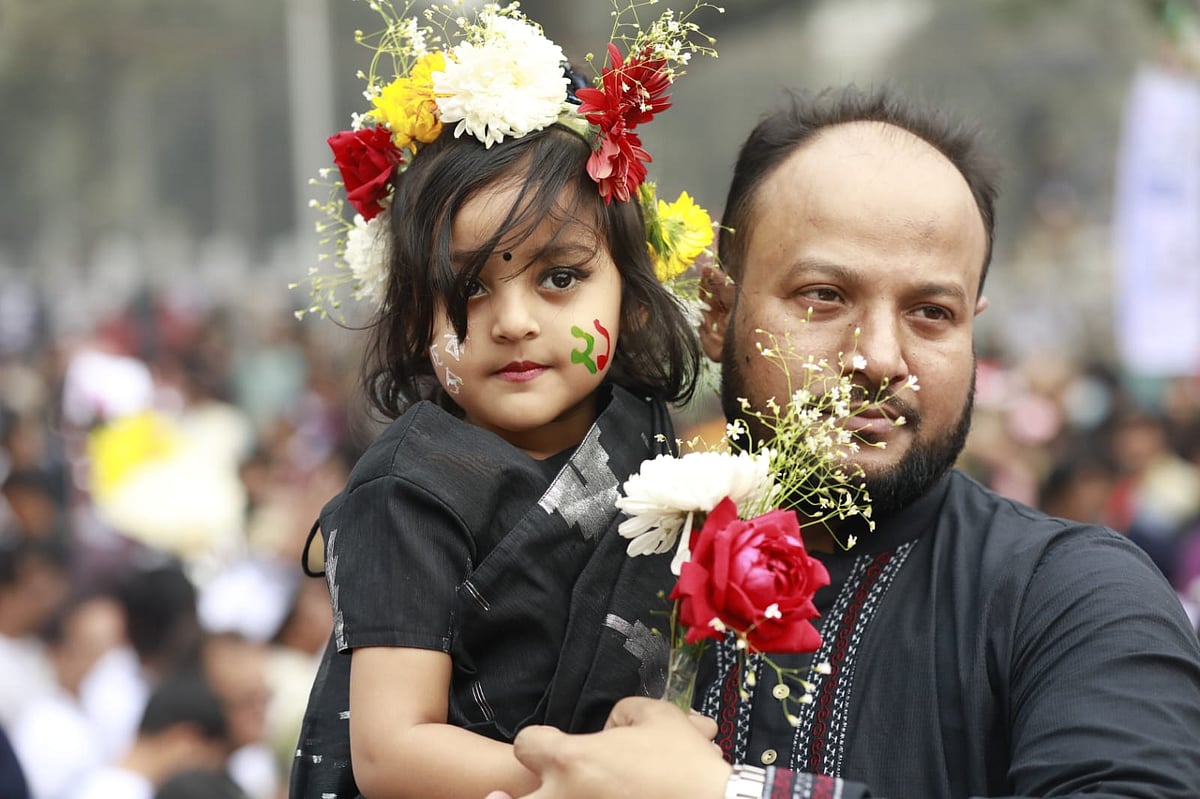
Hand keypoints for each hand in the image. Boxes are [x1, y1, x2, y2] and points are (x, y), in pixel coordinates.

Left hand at [501, 697, 730, 798]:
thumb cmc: (685, 764)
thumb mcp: (658, 716)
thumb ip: (625, 711)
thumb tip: (614, 725)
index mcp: (573, 760)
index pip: (527, 745)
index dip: (537, 741)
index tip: (546, 746)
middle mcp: (564, 798)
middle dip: (507, 795)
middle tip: (501, 794)